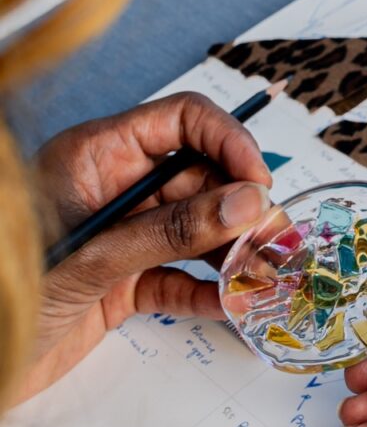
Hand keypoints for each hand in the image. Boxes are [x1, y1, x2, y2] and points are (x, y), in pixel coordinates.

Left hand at [21, 93, 272, 401]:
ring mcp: (121, 237)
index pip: (181, 121)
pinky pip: (177, 278)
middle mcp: (115, 190)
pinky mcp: (121, 284)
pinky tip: (231, 305)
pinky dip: (206, 292)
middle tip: (278, 240)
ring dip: (233, 252)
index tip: (260, 181)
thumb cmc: (5, 295)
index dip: (228, 142)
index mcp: (96, 157)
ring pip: (195, 230)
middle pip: (199, 179)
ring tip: (267, 274)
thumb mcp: (93, 258)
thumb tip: (247, 202)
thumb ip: (171, 230)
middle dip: (242, 207)